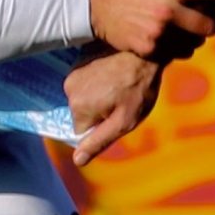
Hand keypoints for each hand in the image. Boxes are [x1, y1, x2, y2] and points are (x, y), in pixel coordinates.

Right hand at [68, 47, 163, 166]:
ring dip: (99, 97)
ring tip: (119, 87)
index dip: (101, 127)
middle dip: (100, 112)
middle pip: (82, 114)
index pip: (82, 130)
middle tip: (121, 100)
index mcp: (78, 107)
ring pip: (84, 99)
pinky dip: (97, 83)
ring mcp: (73, 74)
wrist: (145, 54)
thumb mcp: (124, 121)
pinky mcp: (78, 63)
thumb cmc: (138, 89)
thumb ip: (99, 141)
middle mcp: (69, 90)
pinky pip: (85, 84)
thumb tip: (78, 160)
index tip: (117, 115)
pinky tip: (113, 77)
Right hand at [88, 0, 214, 61]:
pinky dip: (177, 50)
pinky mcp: (149, 48)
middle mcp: (166, 9)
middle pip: (207, 24)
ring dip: (196, 39)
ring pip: (193, 42)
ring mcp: (158, 31)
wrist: (95, 8)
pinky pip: (175, 54)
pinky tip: (171, 42)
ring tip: (188, 33)